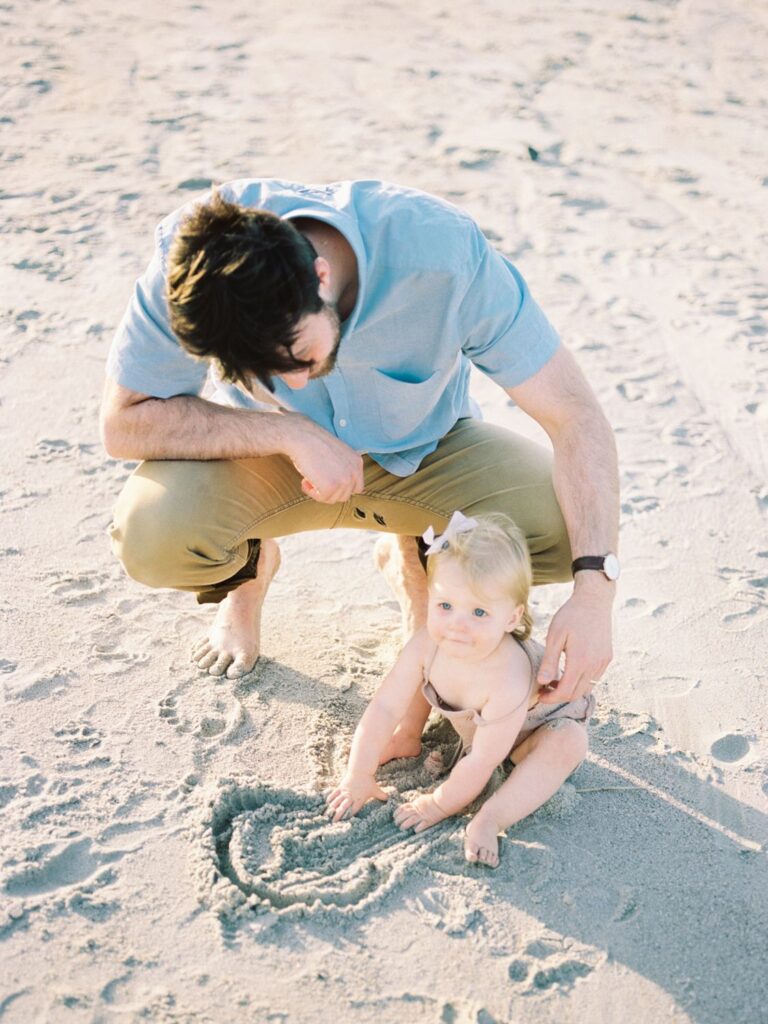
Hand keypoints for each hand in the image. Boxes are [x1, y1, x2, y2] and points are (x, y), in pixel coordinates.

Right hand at [283, 414, 363, 503]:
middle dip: (329, 491)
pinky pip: (321, 498)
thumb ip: (342, 469)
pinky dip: (311, 492)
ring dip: (319, 492)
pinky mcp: (331, 486)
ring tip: (309, 478)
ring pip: (333, 499)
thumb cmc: (314, 443)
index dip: (340, 488)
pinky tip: (305, 480)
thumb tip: (338, 486)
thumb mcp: (337, 455)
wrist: (302, 437)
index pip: (356, 487)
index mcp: (357, 462)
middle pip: (344, 495)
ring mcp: (344, 480)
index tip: (327, 482)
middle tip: (316, 480)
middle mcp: (355, 472)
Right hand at [325, 774, 388, 821]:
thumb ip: (381, 795)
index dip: (349, 816)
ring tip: (328, 813)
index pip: (353, 810)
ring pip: (337, 800)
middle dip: (338, 814)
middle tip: (333, 821)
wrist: (361, 770)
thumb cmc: (369, 781)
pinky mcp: (341, 786)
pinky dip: (331, 797)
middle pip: (343, 807)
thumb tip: (389, 799)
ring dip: (333, 807)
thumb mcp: (375, 789)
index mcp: (359, 799)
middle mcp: (351, 796)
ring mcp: (345, 791)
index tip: (345, 822)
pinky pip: (335, 793)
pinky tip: (328, 802)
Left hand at [393, 793, 446, 832]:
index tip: (394, 816)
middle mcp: (417, 810)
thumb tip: (409, 806)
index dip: (397, 812)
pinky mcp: (429, 821)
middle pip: (405, 814)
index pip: (403, 808)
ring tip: (401, 828)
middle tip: (396, 823)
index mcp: (415, 804)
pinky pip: (422, 825)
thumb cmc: (432, 800)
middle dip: (399, 819)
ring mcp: (423, 816)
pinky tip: (415, 831)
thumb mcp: (421, 800)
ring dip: (405, 825)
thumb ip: (415, 804)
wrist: (441, 802)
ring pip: (411, 820)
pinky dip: (418, 828)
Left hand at [537, 579, 613, 703]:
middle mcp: (595, 665)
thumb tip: (542, 683)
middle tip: (545, 689)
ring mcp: (603, 662)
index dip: (551, 698)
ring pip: (586, 688)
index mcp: (580, 660)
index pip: (565, 692)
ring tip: (556, 680)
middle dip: (559, 696)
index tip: (540, 695)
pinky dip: (581, 681)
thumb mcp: (555, 636)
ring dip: (571, 690)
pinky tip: (570, 671)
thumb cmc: (570, 615)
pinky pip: (594, 679)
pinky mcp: (607, 658)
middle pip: (576, 694)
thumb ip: (549, 661)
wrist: (594, 600)